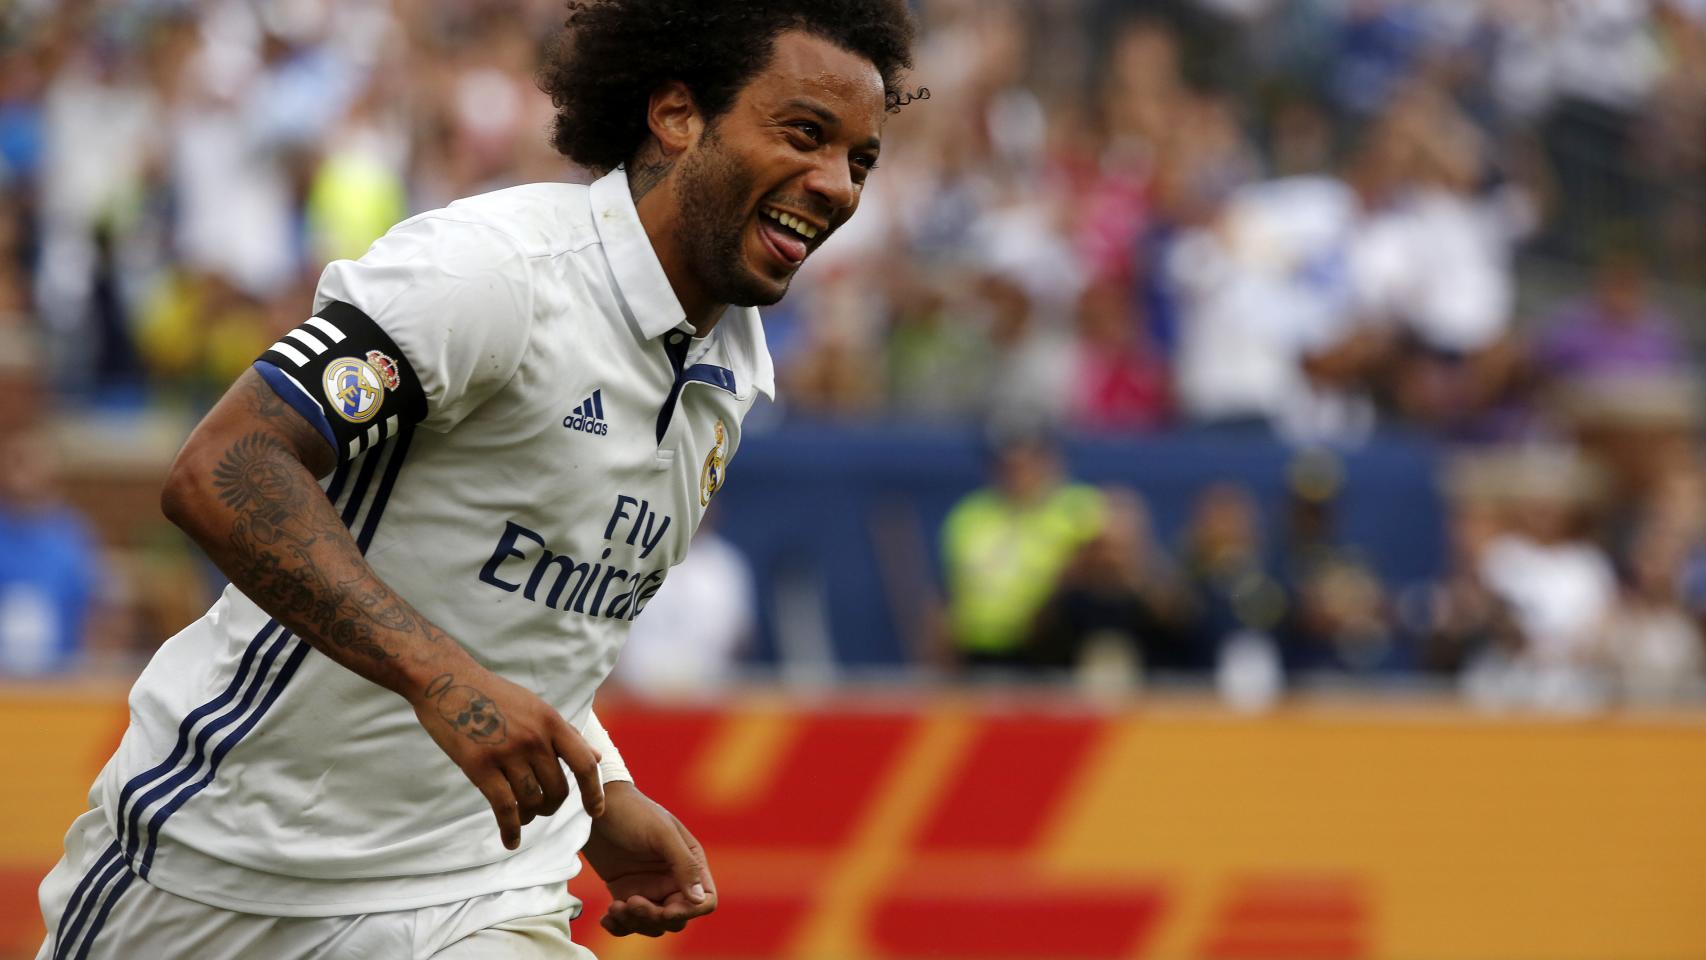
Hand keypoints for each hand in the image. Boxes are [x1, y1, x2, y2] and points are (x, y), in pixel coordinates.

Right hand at [410, 667, 604, 848]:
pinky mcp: (480, 765)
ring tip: (524, 815)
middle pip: (558, 789)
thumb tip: (596, 757)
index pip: (585, 764)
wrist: (448, 681)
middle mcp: (535, 738)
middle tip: (541, 806)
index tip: (596, 811)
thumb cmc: (494, 695)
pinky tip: (510, 840)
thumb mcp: (537, 707)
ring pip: (532, 800)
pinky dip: (510, 829)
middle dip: (552, 805)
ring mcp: (507, 752)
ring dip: (531, 815)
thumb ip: (566, 735)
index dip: (595, 792)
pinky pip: (504, 808)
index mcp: (552, 722)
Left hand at [582, 782, 716, 936]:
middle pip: (677, 917)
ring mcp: (649, 887)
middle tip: (631, 902)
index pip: (704, 900)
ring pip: (653, 924)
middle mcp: (673, 878)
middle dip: (655, 917)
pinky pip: (629, 921)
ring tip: (615, 907)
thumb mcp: (661, 834)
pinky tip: (607, 917)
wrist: (595, 807)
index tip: (665, 910)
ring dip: (634, 922)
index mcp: (689, 862)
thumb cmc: (632, 812)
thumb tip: (699, 899)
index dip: (689, 911)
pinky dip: (620, 926)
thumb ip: (684, 864)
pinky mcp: (626, 892)